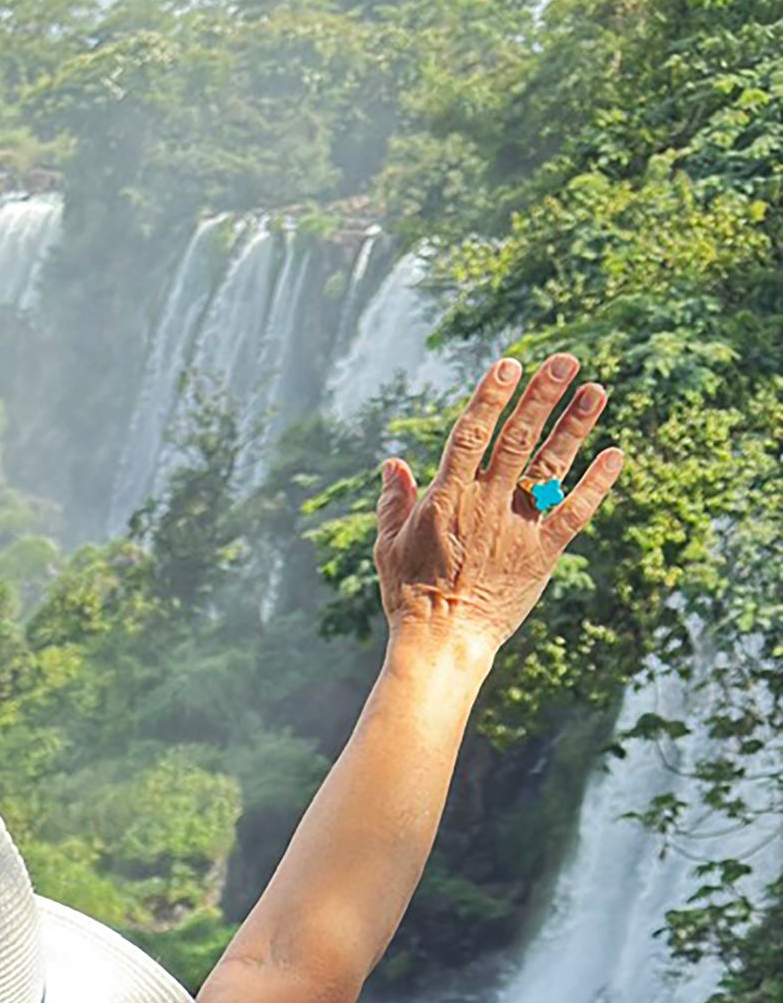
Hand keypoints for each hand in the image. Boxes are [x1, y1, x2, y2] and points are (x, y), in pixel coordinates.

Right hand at [374, 353, 621, 666]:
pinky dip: (596, 483)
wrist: (444, 641)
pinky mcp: (543, 552)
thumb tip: (392, 464)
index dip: (491, 397)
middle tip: (565, 361)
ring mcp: (517, 526)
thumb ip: (393, 501)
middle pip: (518, 438)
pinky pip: (574, 510)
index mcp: (446, 498)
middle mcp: (485, 504)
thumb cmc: (410, 595)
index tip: (510, 365)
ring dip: (574, 426)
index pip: (471, 434)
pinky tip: (615, 454)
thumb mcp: (388, 545)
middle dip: (542, 397)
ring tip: (596, 391)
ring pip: (549, 466)